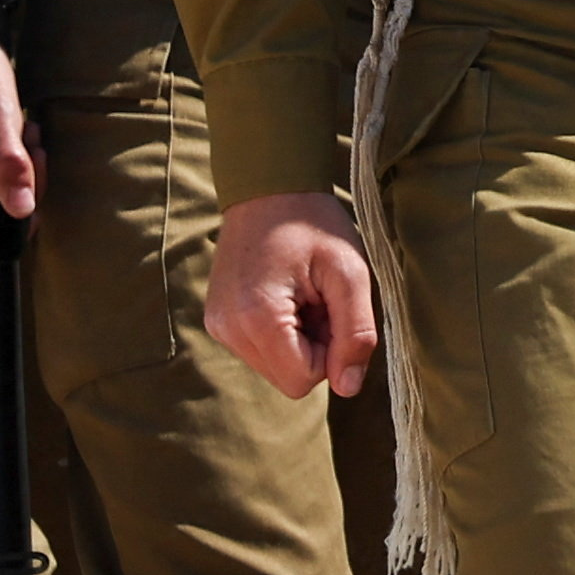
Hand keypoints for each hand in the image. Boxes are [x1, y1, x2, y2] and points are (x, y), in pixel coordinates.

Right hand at [205, 191, 375, 400]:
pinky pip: (259, 350)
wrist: (268, 186)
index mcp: (258, 318)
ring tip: (301, 295)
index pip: (303, 381)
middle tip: (318, 300)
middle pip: (288, 379)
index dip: (330, 353)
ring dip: (298, 341)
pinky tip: (284, 295)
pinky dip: (280, 332)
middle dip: (314, 348)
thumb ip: (356, 335)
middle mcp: (228, 327)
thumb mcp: (350, 273)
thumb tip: (348, 388)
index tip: (330, 309)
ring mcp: (218, 324)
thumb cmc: (313, 224)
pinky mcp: (217, 319)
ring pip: (274, 368)